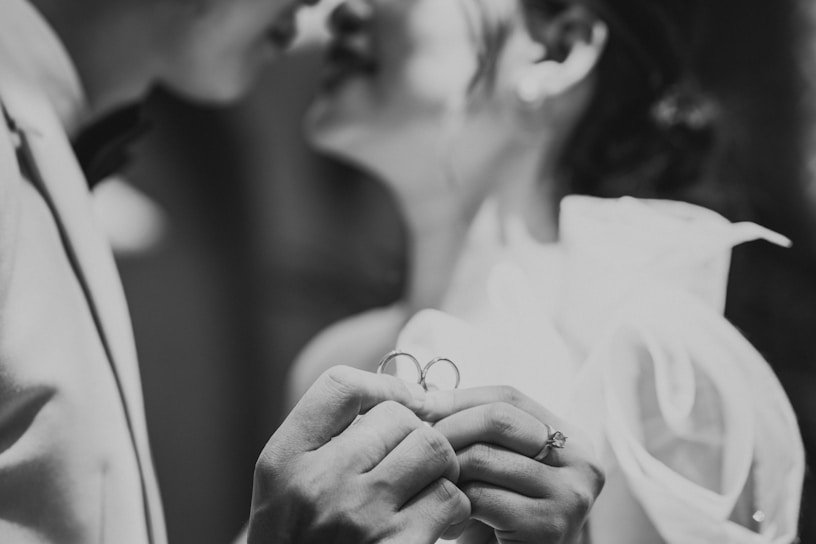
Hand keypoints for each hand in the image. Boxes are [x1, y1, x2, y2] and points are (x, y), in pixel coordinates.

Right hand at [248, 366, 470, 543]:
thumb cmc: (299, 538)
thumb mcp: (285, 481)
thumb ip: (325, 436)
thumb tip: (403, 398)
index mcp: (286, 459)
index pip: (339, 386)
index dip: (383, 384)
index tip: (402, 400)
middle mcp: (320, 483)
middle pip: (397, 416)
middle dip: (415, 432)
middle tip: (411, 458)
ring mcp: (360, 516)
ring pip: (432, 449)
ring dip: (440, 465)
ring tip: (427, 483)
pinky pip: (448, 498)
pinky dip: (452, 506)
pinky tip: (435, 519)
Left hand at [419, 386, 604, 543]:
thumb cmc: (504, 523)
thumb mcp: (499, 468)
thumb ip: (478, 431)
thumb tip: (426, 394)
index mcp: (572, 438)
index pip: (509, 397)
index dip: (460, 397)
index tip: (418, 403)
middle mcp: (581, 461)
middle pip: (499, 418)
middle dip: (449, 427)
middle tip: (419, 444)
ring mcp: (570, 494)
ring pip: (483, 457)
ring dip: (447, 471)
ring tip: (434, 486)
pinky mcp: (550, 526)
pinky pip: (481, 497)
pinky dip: (454, 505)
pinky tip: (449, 522)